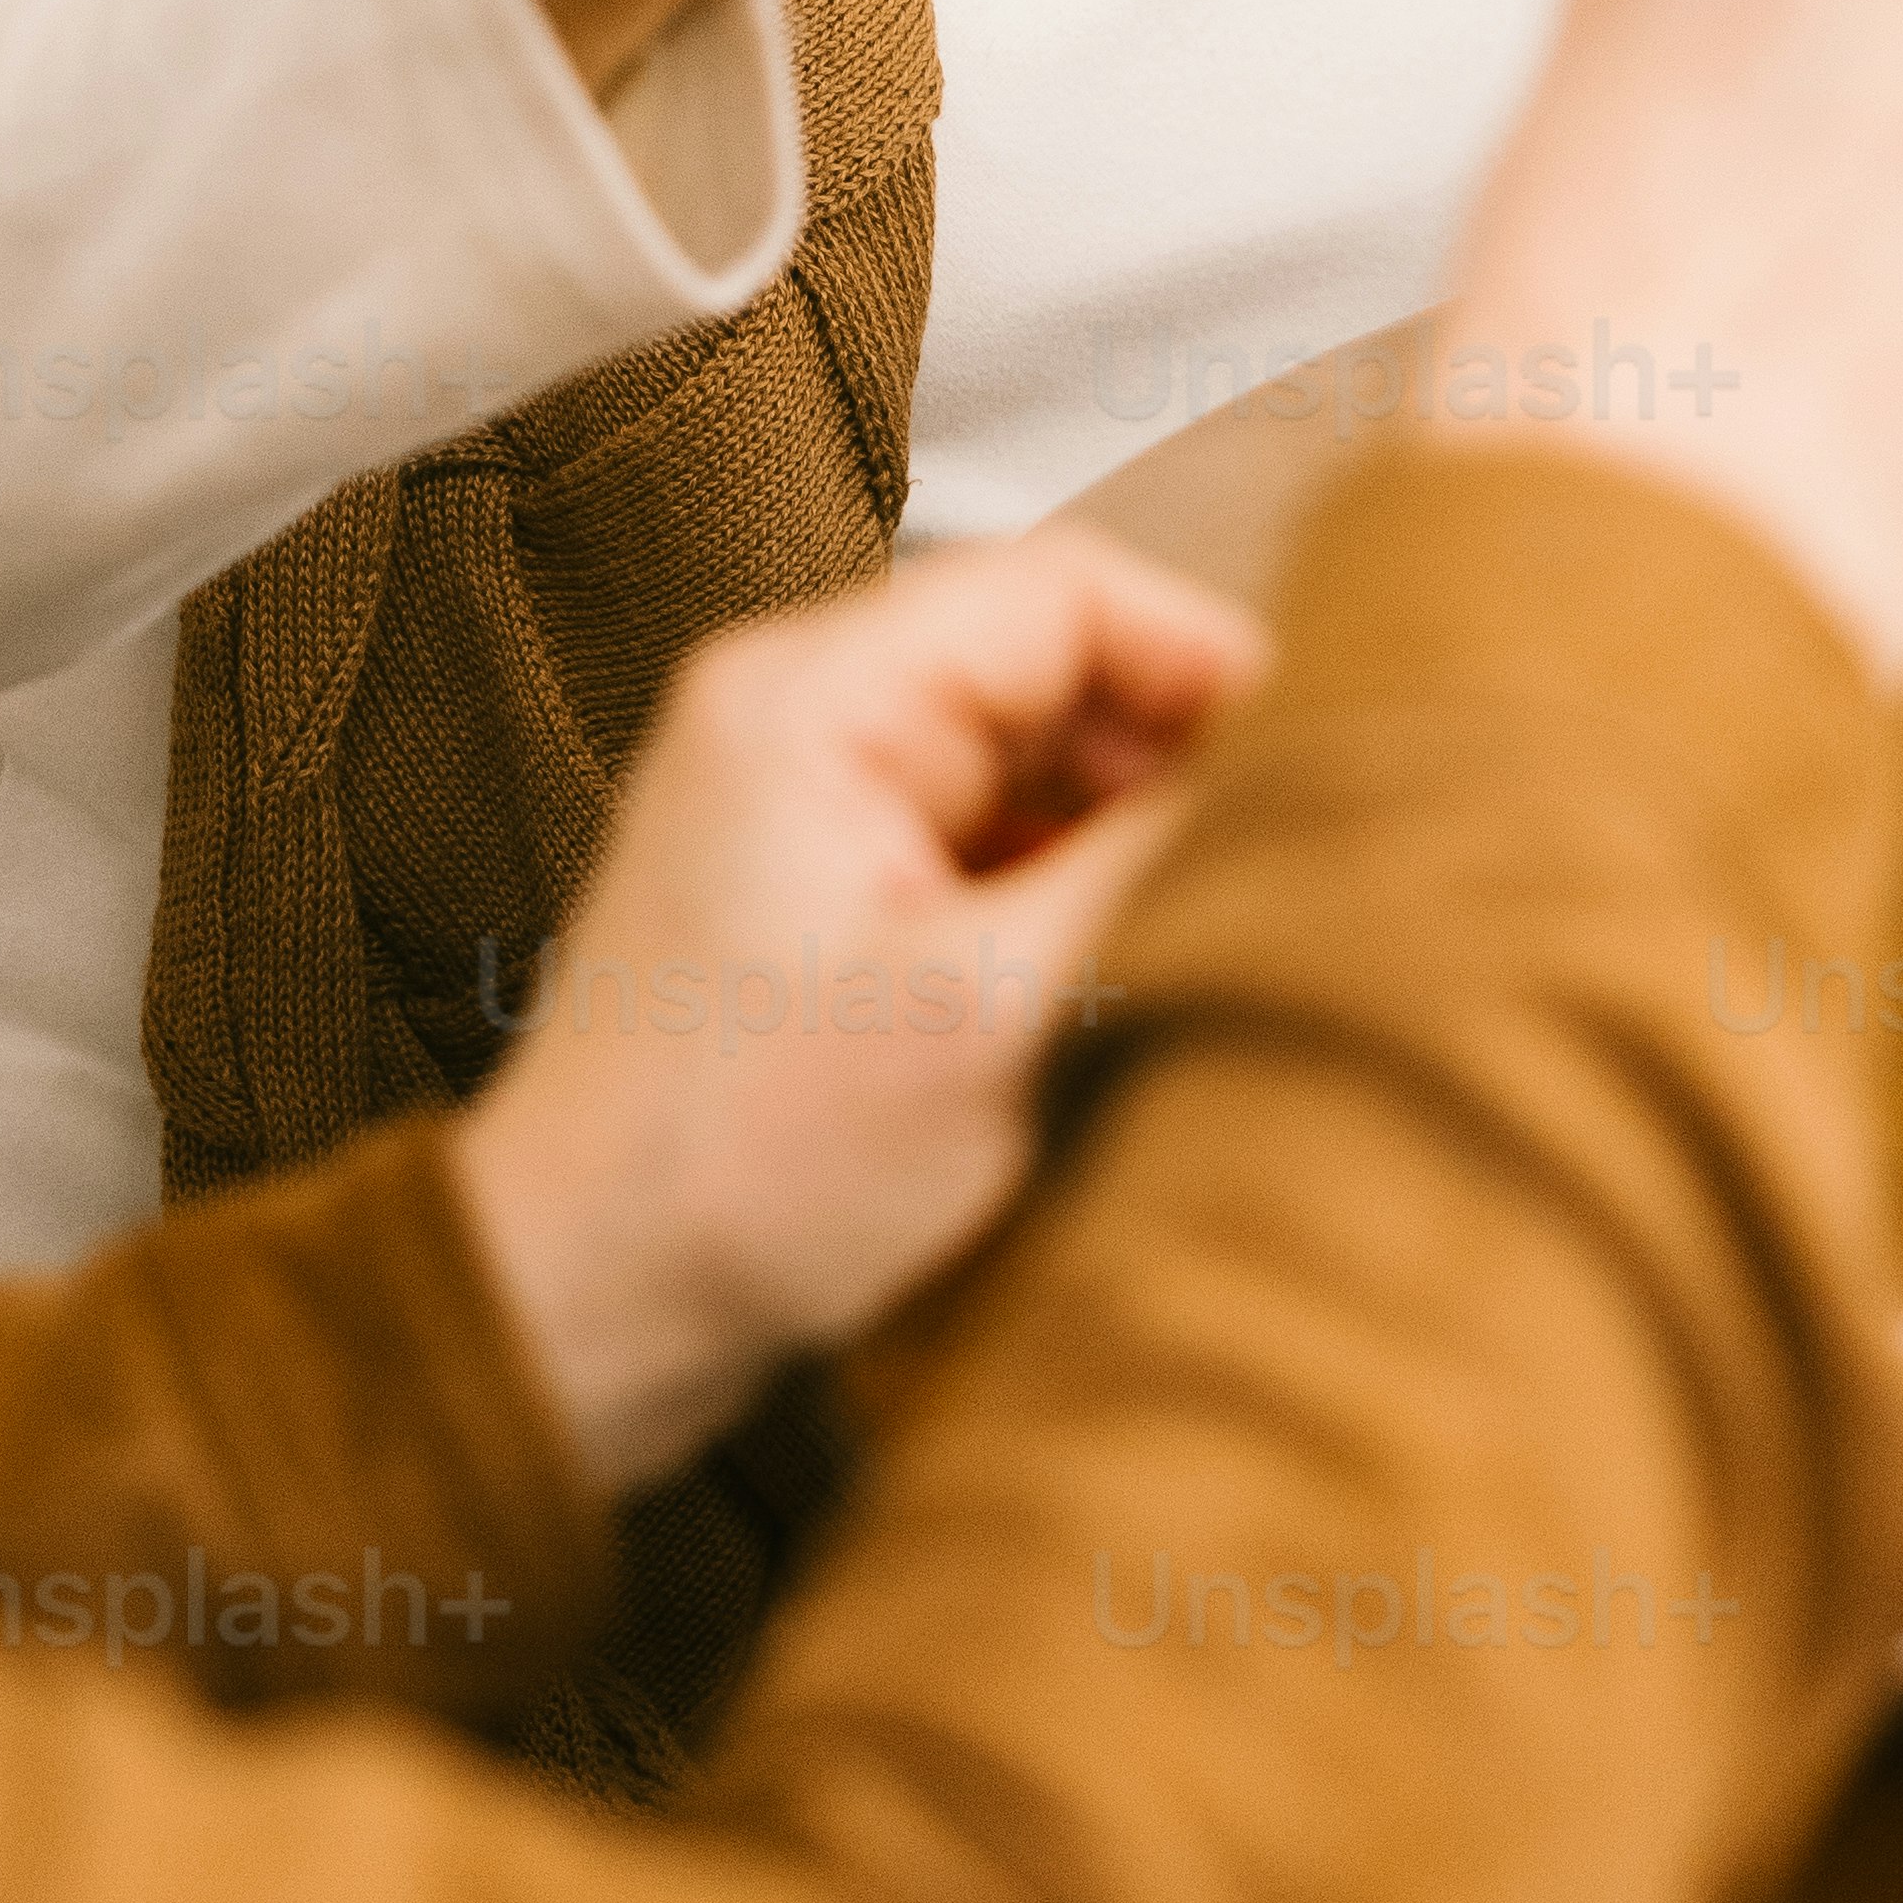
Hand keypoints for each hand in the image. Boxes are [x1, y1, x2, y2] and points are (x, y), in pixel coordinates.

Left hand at [448, 525, 1271, 1491]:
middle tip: (1284, 880)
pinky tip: (1118, 997)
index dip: (1213, 662)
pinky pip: (980, 856)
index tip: (1325, 762)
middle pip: (1053, 674)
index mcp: (812, 697)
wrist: (577, 1314)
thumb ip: (1159, 872)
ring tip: (1205, 949)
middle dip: (1175, 771)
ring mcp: (799, 814)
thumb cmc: (743, 1172)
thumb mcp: (1000, 1015)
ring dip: (1124, 850)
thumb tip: (1312, 788)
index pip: (1067, 588)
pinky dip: (1063, 909)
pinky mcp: (813, 906)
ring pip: (1030, 773)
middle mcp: (793, 720)